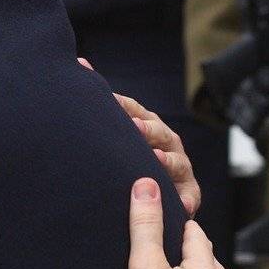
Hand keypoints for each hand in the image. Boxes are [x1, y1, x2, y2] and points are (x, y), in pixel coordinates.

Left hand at [114, 91, 198, 218]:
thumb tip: (79, 62)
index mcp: (147, 125)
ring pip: (176, 162)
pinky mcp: (189, 193)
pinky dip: (186, 201)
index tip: (109, 100)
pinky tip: (182, 206)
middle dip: (147, 129)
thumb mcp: (119, 132)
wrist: (155, 192)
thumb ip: (104, 105)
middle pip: (157, 132)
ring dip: (167, 161)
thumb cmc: (130, 157)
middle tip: (133, 127)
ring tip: (157, 161)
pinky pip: (189, 197)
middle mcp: (166, 142)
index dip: (123, 106)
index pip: (133, 111)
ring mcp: (180, 166)